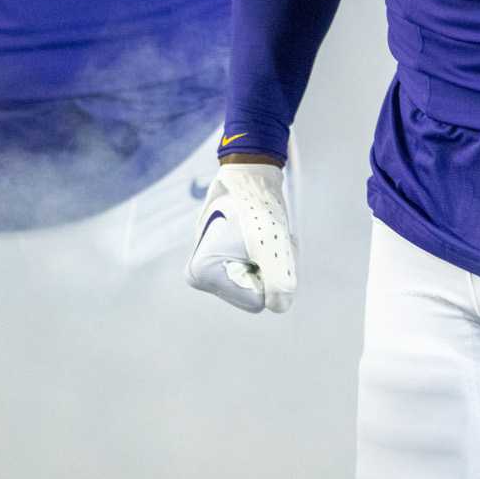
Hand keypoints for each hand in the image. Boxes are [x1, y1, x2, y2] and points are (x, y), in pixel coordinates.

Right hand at [187, 161, 295, 314]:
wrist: (251, 172)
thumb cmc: (258, 207)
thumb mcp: (273, 247)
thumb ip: (280, 284)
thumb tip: (278, 306)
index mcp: (201, 275)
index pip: (256, 302)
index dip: (268, 273)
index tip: (260, 244)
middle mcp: (199, 275)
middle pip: (255, 293)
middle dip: (269, 268)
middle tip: (265, 237)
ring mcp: (210, 266)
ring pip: (258, 281)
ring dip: (271, 261)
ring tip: (263, 233)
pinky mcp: (220, 256)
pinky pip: (255, 269)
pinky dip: (267, 254)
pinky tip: (262, 234)